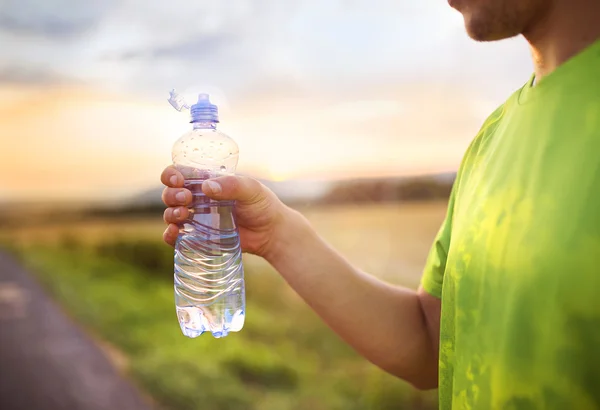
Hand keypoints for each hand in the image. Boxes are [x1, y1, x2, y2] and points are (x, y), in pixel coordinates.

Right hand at [160, 166, 288, 256]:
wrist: (271, 233)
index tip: (178, 180)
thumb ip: (232, 185)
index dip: (171, 175)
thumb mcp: (251, 189)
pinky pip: (177, 237)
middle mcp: (198, 199)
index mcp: (207, 182)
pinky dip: (170, 235)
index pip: (180, 173)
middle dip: (171, 195)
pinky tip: (175, 233)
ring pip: (171, 213)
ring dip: (170, 213)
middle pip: (170, 193)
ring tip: (183, 215)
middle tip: (186, 199)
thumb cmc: (262, 205)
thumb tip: (207, 187)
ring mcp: (197, 219)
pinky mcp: (199, 238)